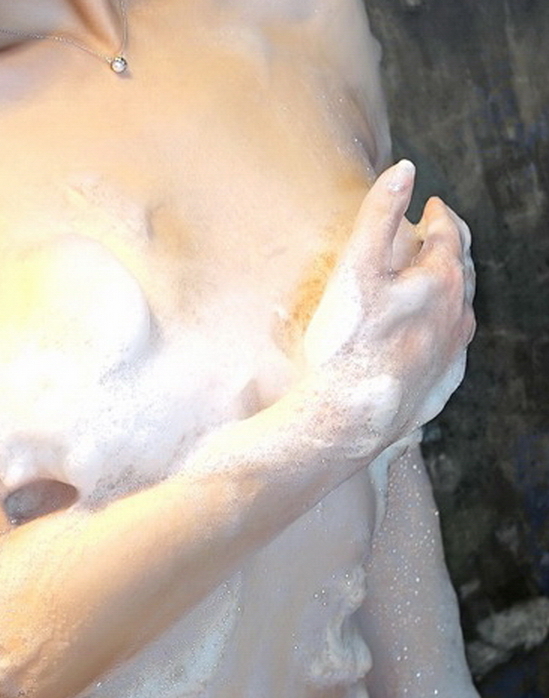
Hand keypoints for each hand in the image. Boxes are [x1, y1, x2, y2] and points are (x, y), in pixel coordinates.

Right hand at [304, 160, 475, 456]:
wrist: (344, 420)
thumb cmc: (345, 345)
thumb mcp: (356, 267)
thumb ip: (379, 214)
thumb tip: (405, 169)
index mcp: (441, 282)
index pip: (449, 235)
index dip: (439, 215)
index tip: (430, 205)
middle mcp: (455, 318)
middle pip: (461, 272)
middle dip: (450, 248)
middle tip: (438, 236)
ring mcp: (449, 357)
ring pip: (460, 314)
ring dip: (451, 292)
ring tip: (437, 284)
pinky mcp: (437, 389)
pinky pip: (450, 354)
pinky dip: (444, 335)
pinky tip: (433, 340)